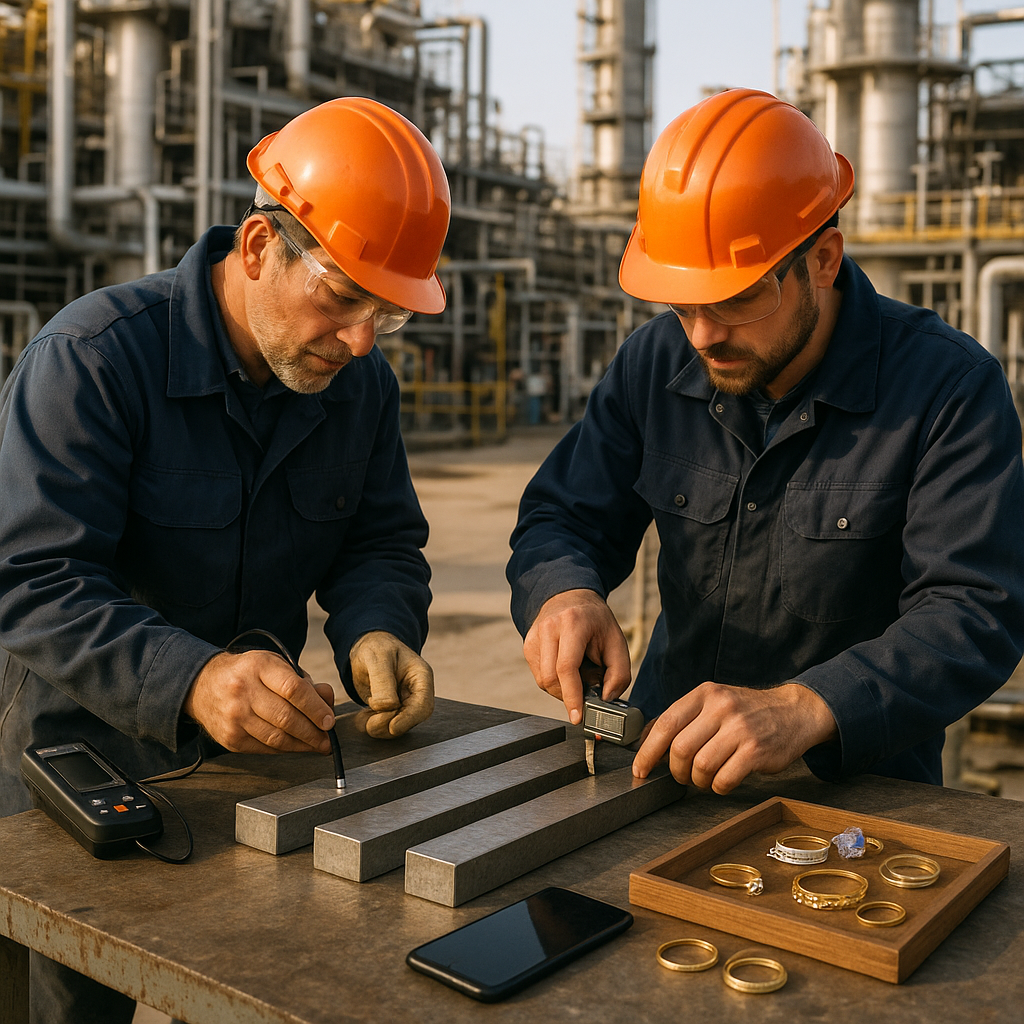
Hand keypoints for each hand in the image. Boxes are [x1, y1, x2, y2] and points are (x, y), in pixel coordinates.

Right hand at [184, 651, 335, 754]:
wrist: (203, 685)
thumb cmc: (249, 673)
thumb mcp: (275, 665)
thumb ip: (303, 682)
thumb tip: (327, 703)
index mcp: (259, 666)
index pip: (293, 689)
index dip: (315, 708)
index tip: (329, 720)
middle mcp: (243, 691)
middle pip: (286, 717)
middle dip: (313, 732)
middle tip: (328, 739)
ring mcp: (234, 716)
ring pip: (277, 738)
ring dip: (302, 745)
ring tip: (317, 745)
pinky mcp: (230, 738)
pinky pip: (265, 748)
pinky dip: (285, 749)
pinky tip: (296, 746)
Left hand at [349, 631, 433, 737]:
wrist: (367, 647)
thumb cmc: (376, 647)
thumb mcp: (377, 659)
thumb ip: (382, 682)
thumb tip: (388, 708)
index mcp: (421, 676)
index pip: (424, 705)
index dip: (409, 719)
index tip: (392, 727)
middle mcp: (417, 692)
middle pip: (413, 719)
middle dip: (391, 725)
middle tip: (370, 724)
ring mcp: (406, 702)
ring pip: (399, 726)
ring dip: (381, 727)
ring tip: (364, 718)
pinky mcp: (393, 710)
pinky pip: (387, 725)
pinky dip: (374, 725)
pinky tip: (364, 717)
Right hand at [522, 589, 630, 725]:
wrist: (570, 597)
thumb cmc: (595, 621)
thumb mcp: (617, 642)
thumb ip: (619, 674)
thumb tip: (604, 699)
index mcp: (572, 624)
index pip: (566, 667)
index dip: (572, 696)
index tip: (577, 716)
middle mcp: (548, 628)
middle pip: (550, 679)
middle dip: (569, 693)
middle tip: (588, 686)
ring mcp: (534, 636)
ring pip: (542, 680)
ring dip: (562, 687)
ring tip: (579, 671)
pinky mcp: (528, 645)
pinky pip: (539, 675)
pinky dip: (555, 680)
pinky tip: (566, 668)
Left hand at [632, 681, 837, 793]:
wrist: (794, 711)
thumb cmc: (747, 712)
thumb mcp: (714, 702)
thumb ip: (685, 718)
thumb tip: (647, 743)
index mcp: (704, 694)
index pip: (666, 723)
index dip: (648, 751)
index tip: (640, 769)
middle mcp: (721, 707)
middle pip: (680, 748)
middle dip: (676, 771)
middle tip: (682, 776)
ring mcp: (740, 729)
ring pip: (701, 766)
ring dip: (697, 780)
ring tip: (704, 778)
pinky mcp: (756, 751)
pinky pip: (724, 779)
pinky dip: (717, 787)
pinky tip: (722, 782)